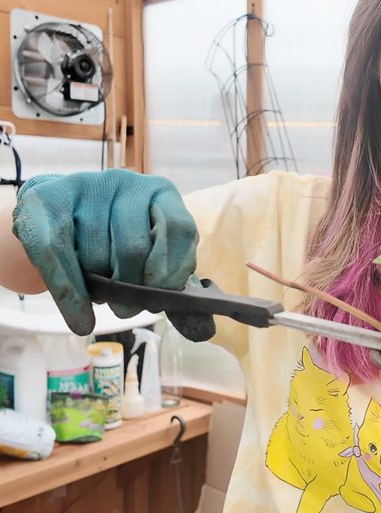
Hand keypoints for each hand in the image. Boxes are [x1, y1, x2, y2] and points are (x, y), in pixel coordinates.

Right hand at [12, 169, 213, 340]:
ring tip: (99, 290)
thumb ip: (171, 286)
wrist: (56, 217)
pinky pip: (56, 255)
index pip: (178, 229)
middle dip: (131, 289)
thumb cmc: (113, 240)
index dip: (172, 270)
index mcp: (160, 192)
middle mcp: (126, 182)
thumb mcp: (150, 255)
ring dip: (98, 288)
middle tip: (127, 307)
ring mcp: (85, 185)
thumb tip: (202, 330)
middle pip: (133, 248)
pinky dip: (70, 295)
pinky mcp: (46, 199)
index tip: (162, 298)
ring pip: (95, 256)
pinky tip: (80, 320)